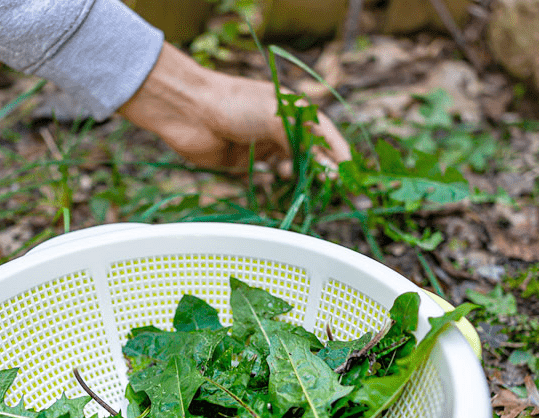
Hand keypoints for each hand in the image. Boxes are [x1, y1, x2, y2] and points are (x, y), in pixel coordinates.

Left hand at [118, 43, 349, 170]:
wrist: (189, 110)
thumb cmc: (235, 105)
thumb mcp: (277, 116)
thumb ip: (303, 140)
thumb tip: (329, 167)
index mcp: (294, 111)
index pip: (326, 137)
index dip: (339, 158)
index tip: (350, 179)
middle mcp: (281, 129)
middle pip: (310, 155)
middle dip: (321, 172)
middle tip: (329, 190)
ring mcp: (262, 146)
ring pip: (289, 169)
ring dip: (297, 179)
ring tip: (300, 186)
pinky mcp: (243, 163)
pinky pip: (265, 180)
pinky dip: (274, 187)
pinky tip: (279, 191)